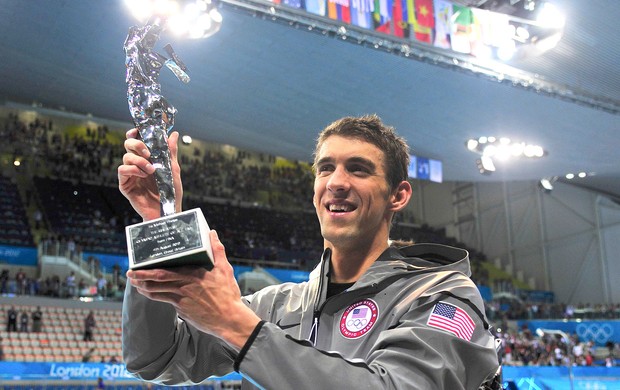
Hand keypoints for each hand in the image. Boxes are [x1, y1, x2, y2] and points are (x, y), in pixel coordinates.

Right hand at [118, 129, 182, 220]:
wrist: (168, 210)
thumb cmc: (171, 192)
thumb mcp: (173, 169)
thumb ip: (171, 152)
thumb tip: (174, 134)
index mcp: (147, 158)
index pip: (137, 141)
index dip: (135, 133)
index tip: (138, 130)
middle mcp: (137, 164)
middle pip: (128, 145)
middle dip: (137, 144)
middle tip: (149, 153)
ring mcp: (130, 174)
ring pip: (126, 157)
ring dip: (139, 161)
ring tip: (151, 170)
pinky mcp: (125, 184)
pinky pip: (122, 170)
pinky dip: (133, 169)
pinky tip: (143, 175)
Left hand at [126, 230, 260, 349]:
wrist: (229, 319)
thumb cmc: (227, 294)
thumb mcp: (225, 269)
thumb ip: (217, 250)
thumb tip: (211, 233)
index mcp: (192, 274)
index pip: (164, 270)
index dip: (149, 268)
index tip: (139, 263)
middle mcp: (183, 286)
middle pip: (155, 281)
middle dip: (140, 277)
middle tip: (130, 273)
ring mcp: (180, 299)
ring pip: (156, 292)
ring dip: (144, 287)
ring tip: (136, 283)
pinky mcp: (181, 310)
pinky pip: (165, 301)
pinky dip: (155, 296)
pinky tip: (152, 293)